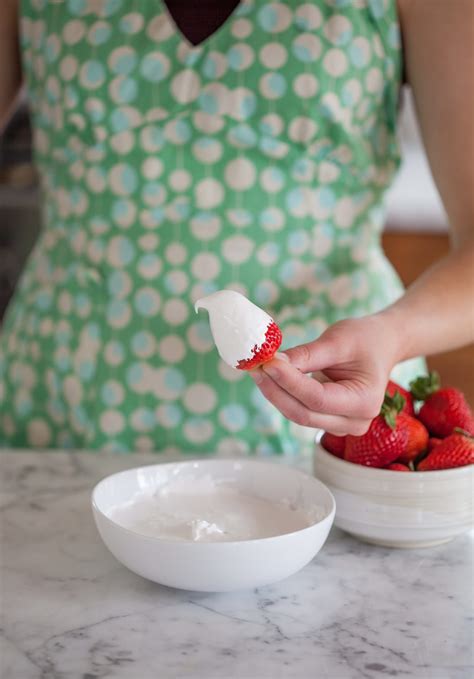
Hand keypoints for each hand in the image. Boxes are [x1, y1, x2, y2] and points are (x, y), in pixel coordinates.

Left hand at [250, 315, 400, 435]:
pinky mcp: (328, 421)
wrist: (381, 346)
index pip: (317, 398)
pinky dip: (282, 394)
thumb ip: (306, 355)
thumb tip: (273, 363)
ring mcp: (341, 425)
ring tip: (258, 368)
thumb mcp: (338, 340)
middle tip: (255, 366)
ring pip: (298, 414)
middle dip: (276, 390)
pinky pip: (299, 410)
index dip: (289, 382)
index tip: (268, 362)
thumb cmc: (365, 340)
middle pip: (304, 413)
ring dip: (275, 392)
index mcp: (365, 401)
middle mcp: (354, 421)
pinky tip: (269, 376)